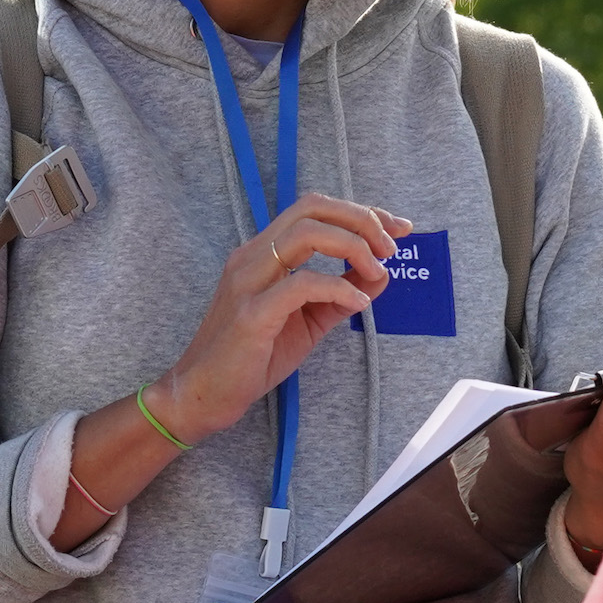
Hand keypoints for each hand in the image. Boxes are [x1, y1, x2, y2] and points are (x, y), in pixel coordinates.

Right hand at [148, 193, 411, 441]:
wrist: (204, 394)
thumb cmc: (252, 358)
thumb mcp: (307, 321)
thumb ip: (339, 295)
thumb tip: (380, 276)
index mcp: (263, 252)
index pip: (315, 209)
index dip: (361, 211)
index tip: (398, 228)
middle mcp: (253, 257)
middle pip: (312, 208)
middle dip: (361, 219)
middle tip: (392, 248)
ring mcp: (248, 281)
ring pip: (306, 234)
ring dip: (354, 246)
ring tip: (378, 271)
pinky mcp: (252, 313)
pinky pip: (302, 284)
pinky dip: (339, 286)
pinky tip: (359, 303)